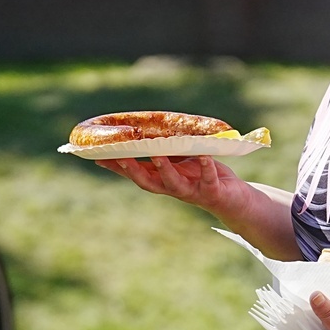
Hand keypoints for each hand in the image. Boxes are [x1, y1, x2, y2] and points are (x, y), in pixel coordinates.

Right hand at [95, 154, 244, 216]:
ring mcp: (191, 191)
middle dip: (132, 170)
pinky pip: (208, 179)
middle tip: (119, 156)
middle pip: (147, 182)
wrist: (233, 199)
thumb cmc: (204, 176)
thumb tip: (149, 130)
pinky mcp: (212, 191)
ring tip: (157, 154)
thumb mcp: (182, 162)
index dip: (115, 167)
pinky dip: (206, 168)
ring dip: (164, 169)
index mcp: (163, 180)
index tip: (96, 157)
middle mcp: (173, 188)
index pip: (134, 174)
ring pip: (173, 183)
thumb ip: (167, 151)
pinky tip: (205, 157)